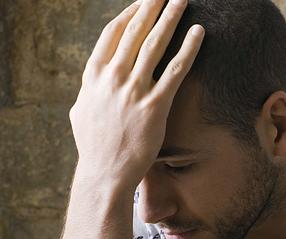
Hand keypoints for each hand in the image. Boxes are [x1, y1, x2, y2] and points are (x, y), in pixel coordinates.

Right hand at [69, 0, 202, 190]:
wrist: (105, 172)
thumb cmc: (95, 145)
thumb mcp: (83, 110)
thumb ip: (92, 89)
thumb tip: (96, 79)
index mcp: (94, 74)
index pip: (113, 33)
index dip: (130, 14)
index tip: (143, 2)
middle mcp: (113, 77)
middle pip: (135, 31)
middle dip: (152, 7)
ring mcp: (134, 90)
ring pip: (155, 44)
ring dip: (171, 18)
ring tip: (183, 0)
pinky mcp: (155, 106)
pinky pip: (176, 70)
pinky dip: (188, 49)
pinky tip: (199, 33)